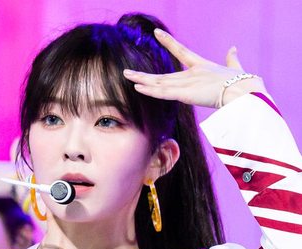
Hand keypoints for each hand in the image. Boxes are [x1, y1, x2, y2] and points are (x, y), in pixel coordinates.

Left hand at [123, 29, 265, 108]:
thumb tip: (233, 49)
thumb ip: (232, 59)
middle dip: (145, 75)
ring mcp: (187, 82)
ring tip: (127, 76)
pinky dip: (150, 91)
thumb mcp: (235, 69)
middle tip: (128, 72)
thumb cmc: (242, 83)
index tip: (157, 33)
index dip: (169, 42)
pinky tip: (138, 87)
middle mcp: (191, 73)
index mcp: (202, 66)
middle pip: (163, 76)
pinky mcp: (185, 93)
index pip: (181, 51)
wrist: (242, 91)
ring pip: (159, 83)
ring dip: (142, 80)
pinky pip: (163, 93)